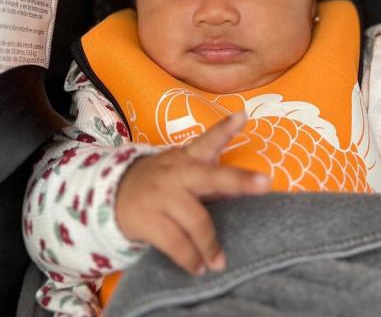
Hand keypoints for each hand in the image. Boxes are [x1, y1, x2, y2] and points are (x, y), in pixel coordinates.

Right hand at [115, 112, 270, 274]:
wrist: (111, 194)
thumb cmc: (164, 184)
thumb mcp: (185, 172)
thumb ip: (213, 180)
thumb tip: (247, 190)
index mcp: (189, 159)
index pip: (209, 140)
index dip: (225, 128)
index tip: (243, 115)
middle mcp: (178, 173)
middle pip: (212, 177)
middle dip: (240, 180)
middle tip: (266, 184)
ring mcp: (161, 195)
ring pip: (196, 220)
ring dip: (210, 245)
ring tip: (219, 262)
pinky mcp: (146, 219)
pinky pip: (174, 242)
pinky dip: (189, 258)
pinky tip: (198, 268)